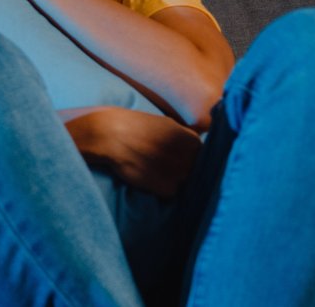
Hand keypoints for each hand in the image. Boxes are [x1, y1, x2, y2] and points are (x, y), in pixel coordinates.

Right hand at [66, 107, 201, 197]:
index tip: (180, 157)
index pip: (204, 155)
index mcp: (192, 140)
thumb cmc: (135, 125)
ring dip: (174, 180)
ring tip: (155, 170)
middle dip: (185, 169)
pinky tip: (148, 177)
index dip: (191, 157)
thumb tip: (196, 144)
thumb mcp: (166, 123)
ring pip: (185, 183)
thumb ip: (184, 135)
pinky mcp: (166, 188)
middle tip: (165, 165)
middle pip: (196, 171)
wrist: (110, 135)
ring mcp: (179, 174)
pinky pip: (170, 192)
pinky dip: (161, 188)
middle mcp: (190, 157)